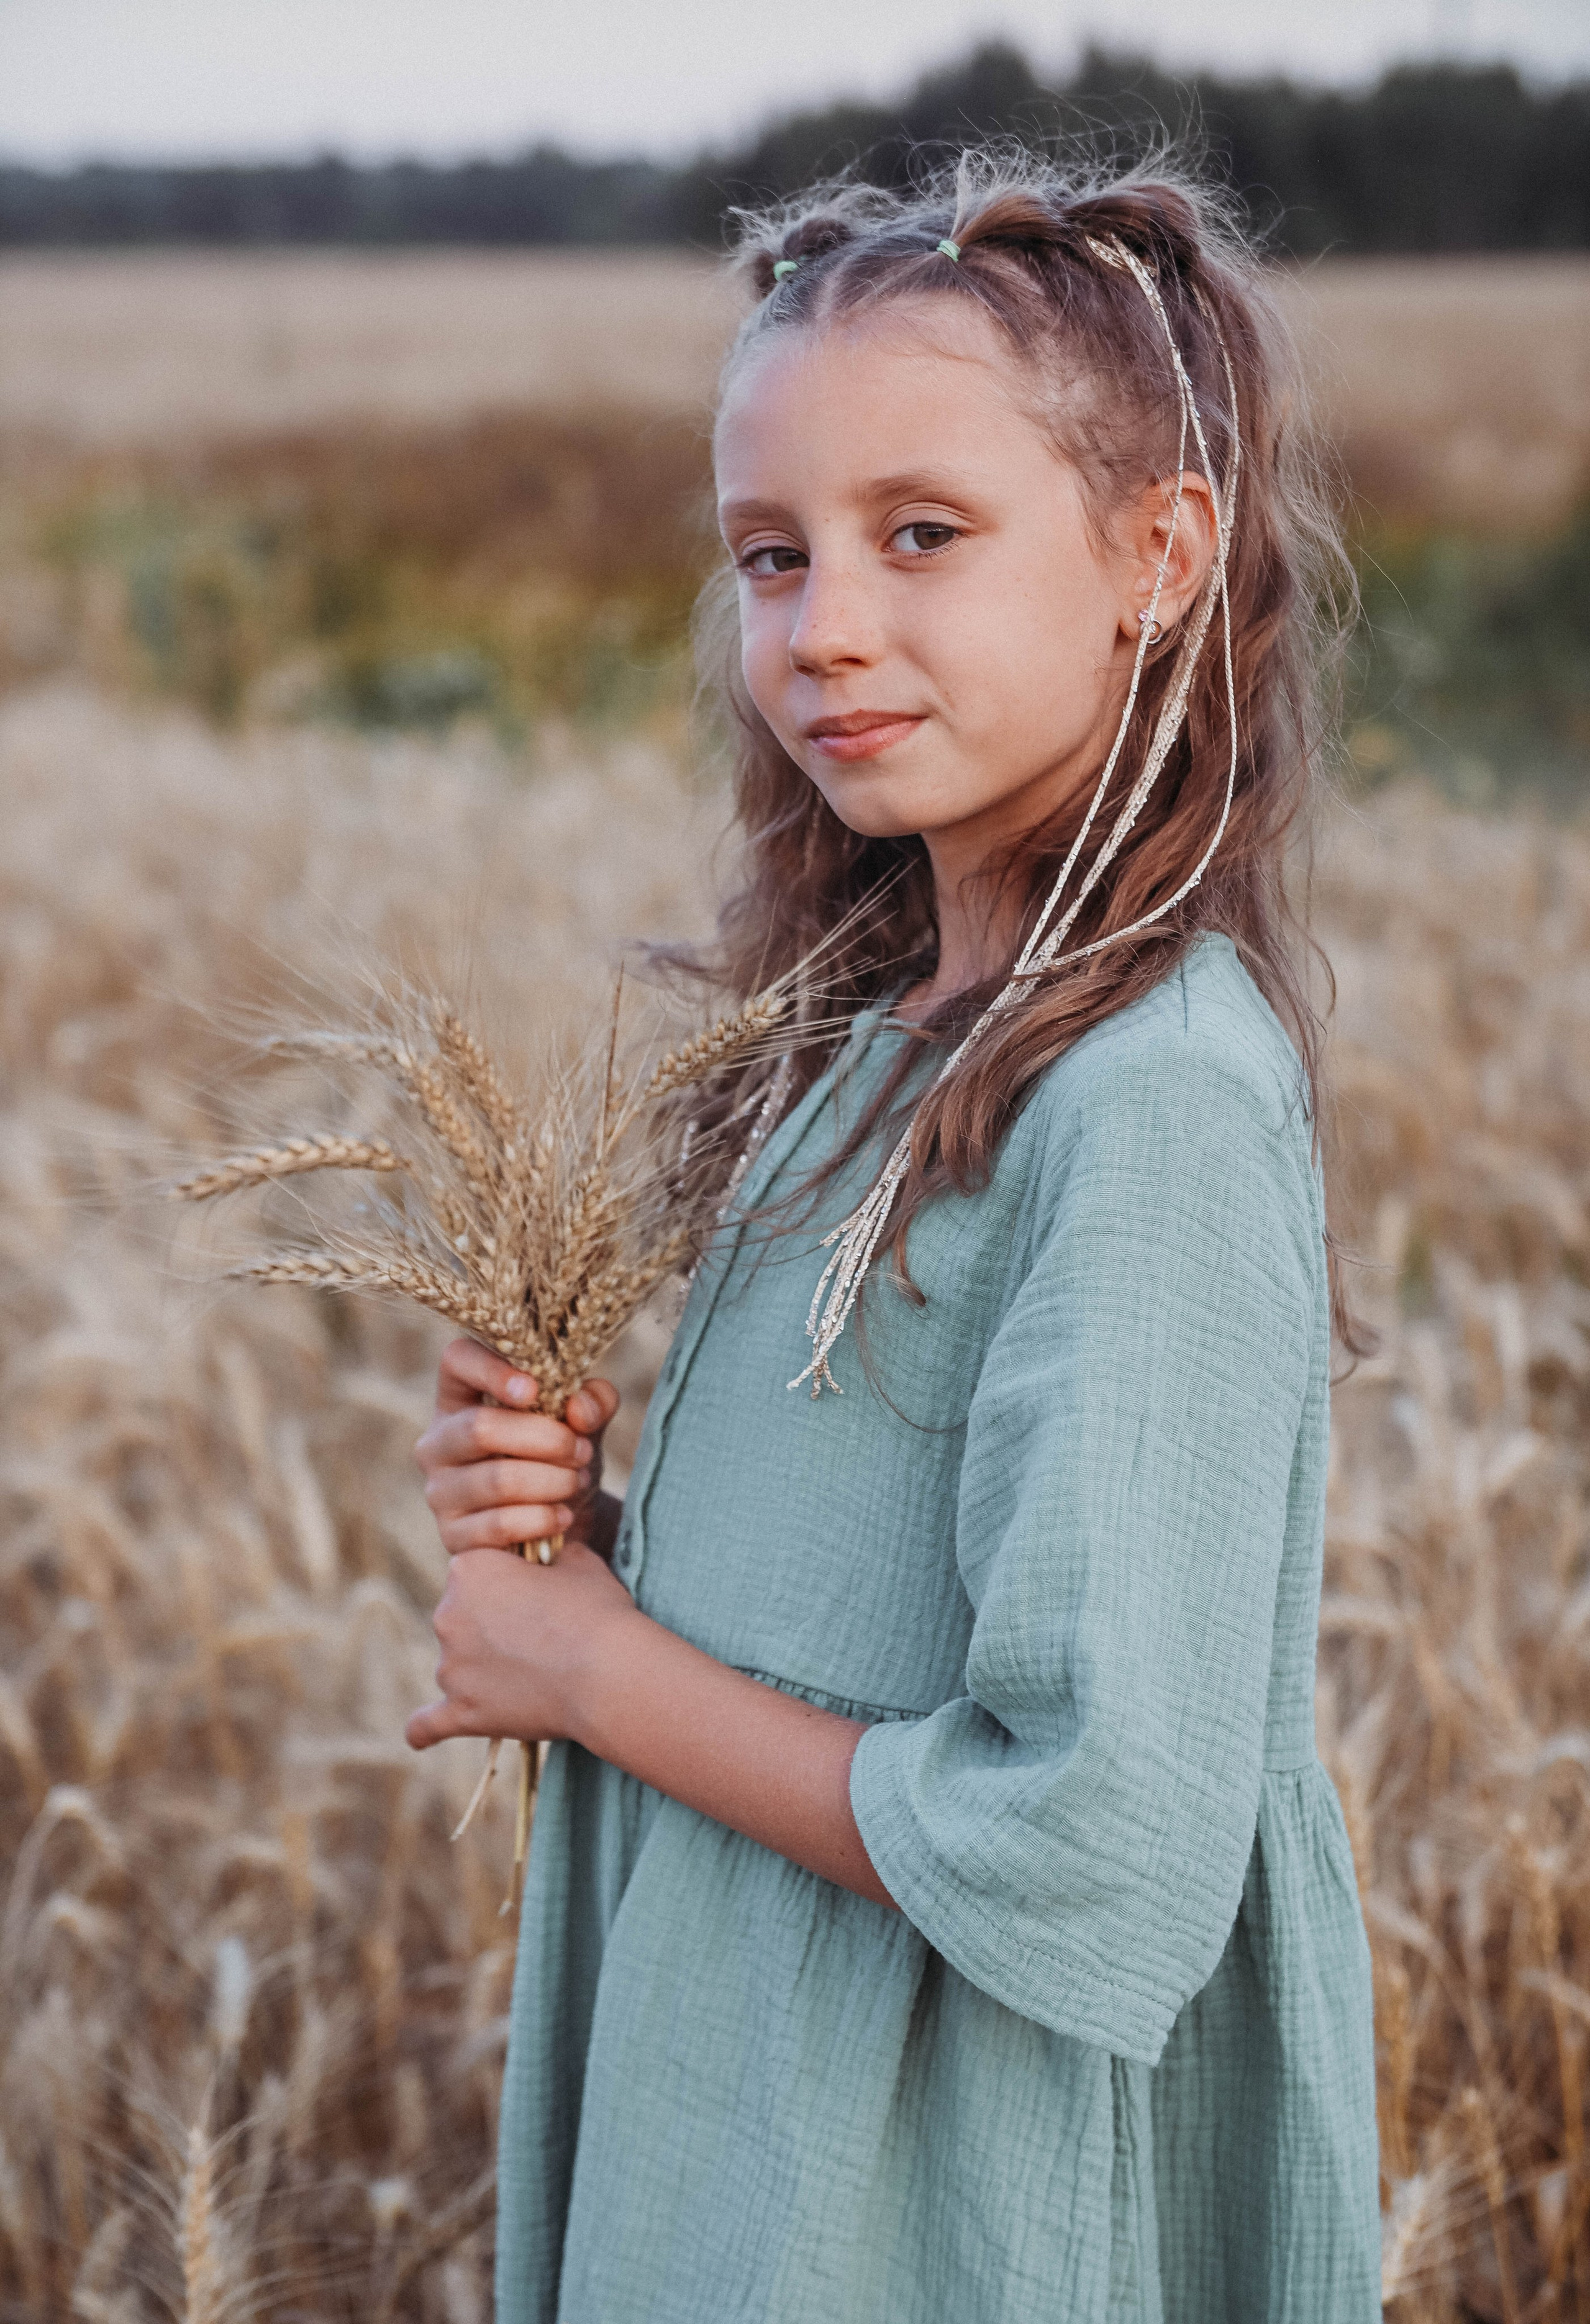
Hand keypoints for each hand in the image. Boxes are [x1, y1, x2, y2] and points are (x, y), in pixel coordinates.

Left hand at [404, 1538, 637, 1750]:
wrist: (609, 1674)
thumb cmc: (597, 1611)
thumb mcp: (579, 1561)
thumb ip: (553, 1554)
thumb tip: (550, 1556)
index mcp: (469, 1569)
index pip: (477, 1571)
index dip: (509, 1584)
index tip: (539, 1597)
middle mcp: (446, 1615)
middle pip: (461, 1617)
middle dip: (492, 1626)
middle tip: (541, 1638)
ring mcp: (451, 1668)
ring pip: (458, 1665)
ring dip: (483, 1670)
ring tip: (534, 1678)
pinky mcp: (462, 1711)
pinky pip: (429, 1723)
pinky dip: (425, 1730)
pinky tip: (421, 1739)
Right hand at [414, 1337, 620, 1557]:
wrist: (559, 1522)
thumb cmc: (560, 1458)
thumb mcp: (584, 1424)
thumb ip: (593, 1402)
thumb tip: (578, 1408)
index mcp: (461, 1397)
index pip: (456, 1361)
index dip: (491, 1369)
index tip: (534, 1390)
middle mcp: (438, 1441)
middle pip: (480, 1428)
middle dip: (545, 1439)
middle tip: (581, 1450)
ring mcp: (440, 1491)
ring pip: (497, 1479)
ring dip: (552, 1480)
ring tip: (578, 1480)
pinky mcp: (452, 1535)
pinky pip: (500, 1524)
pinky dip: (543, 1518)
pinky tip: (563, 1516)